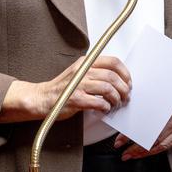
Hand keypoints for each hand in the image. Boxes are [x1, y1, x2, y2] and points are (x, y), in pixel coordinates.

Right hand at [0, 55, 130, 122]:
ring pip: (108, 89)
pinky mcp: (75, 99)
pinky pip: (98, 103)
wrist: (42, 98)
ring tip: (116, 104)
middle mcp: (83, 71)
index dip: (125, 73)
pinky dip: (105, 107)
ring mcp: (78, 84)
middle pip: (112, 76)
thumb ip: (96, 73)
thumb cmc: (62, 88)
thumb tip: (118, 81)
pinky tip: (104, 109)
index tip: (128, 82)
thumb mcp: (79, 73)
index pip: (112, 62)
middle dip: (123, 88)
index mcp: (85, 63)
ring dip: (116, 99)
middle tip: (125, 96)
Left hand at [116, 49, 171, 158]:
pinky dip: (160, 148)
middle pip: (156, 144)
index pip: (149, 132)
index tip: (120, 141)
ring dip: (147, 152)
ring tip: (134, 154)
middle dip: (138, 151)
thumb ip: (151, 101)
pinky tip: (150, 149)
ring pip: (164, 146)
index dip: (133, 139)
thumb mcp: (165, 88)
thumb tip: (131, 111)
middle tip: (124, 153)